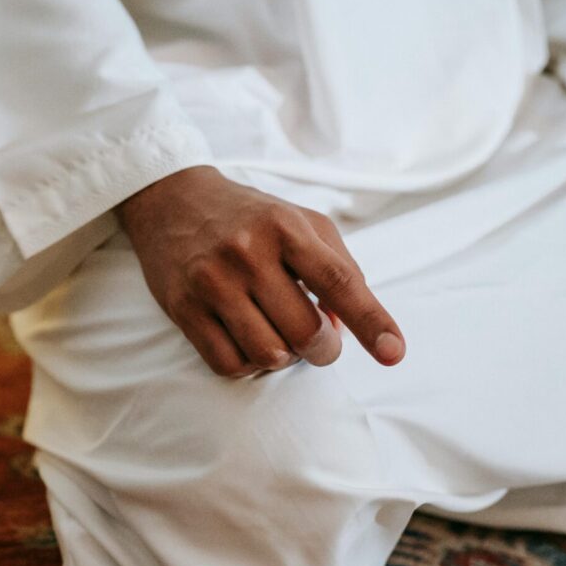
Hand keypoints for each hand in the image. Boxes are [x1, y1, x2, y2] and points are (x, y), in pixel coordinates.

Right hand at [116, 165, 404, 377]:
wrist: (172, 201)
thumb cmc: (249, 218)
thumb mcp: (301, 222)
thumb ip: (337, 266)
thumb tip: (349, 324)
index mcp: (285, 227)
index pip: (337, 281)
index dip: (370, 321)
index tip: (393, 353)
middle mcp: (247, 253)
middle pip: (304, 332)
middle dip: (323, 350)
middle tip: (318, 342)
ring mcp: (212, 282)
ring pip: (268, 354)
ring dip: (283, 357)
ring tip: (278, 334)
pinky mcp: (183, 308)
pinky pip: (228, 363)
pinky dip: (248, 364)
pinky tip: (248, 341)